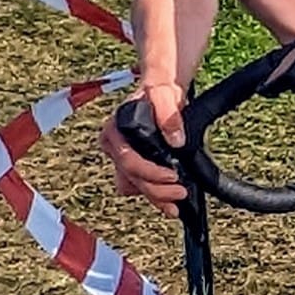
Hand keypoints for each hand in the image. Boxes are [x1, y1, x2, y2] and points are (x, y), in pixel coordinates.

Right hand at [99, 81, 188, 212]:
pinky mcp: (135, 165)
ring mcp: (124, 158)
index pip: (127, 161)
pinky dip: (155, 194)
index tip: (172, 176)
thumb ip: (168, 113)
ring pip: (134, 187)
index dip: (150, 173)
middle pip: (131, 179)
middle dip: (156, 191)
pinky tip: (170, 198)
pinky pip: (140, 187)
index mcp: (114, 131)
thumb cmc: (158, 90)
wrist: (164, 92)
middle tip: (179, 193)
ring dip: (154, 197)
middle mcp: (115, 147)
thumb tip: (176, 139)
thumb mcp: (163, 93)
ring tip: (175, 204)